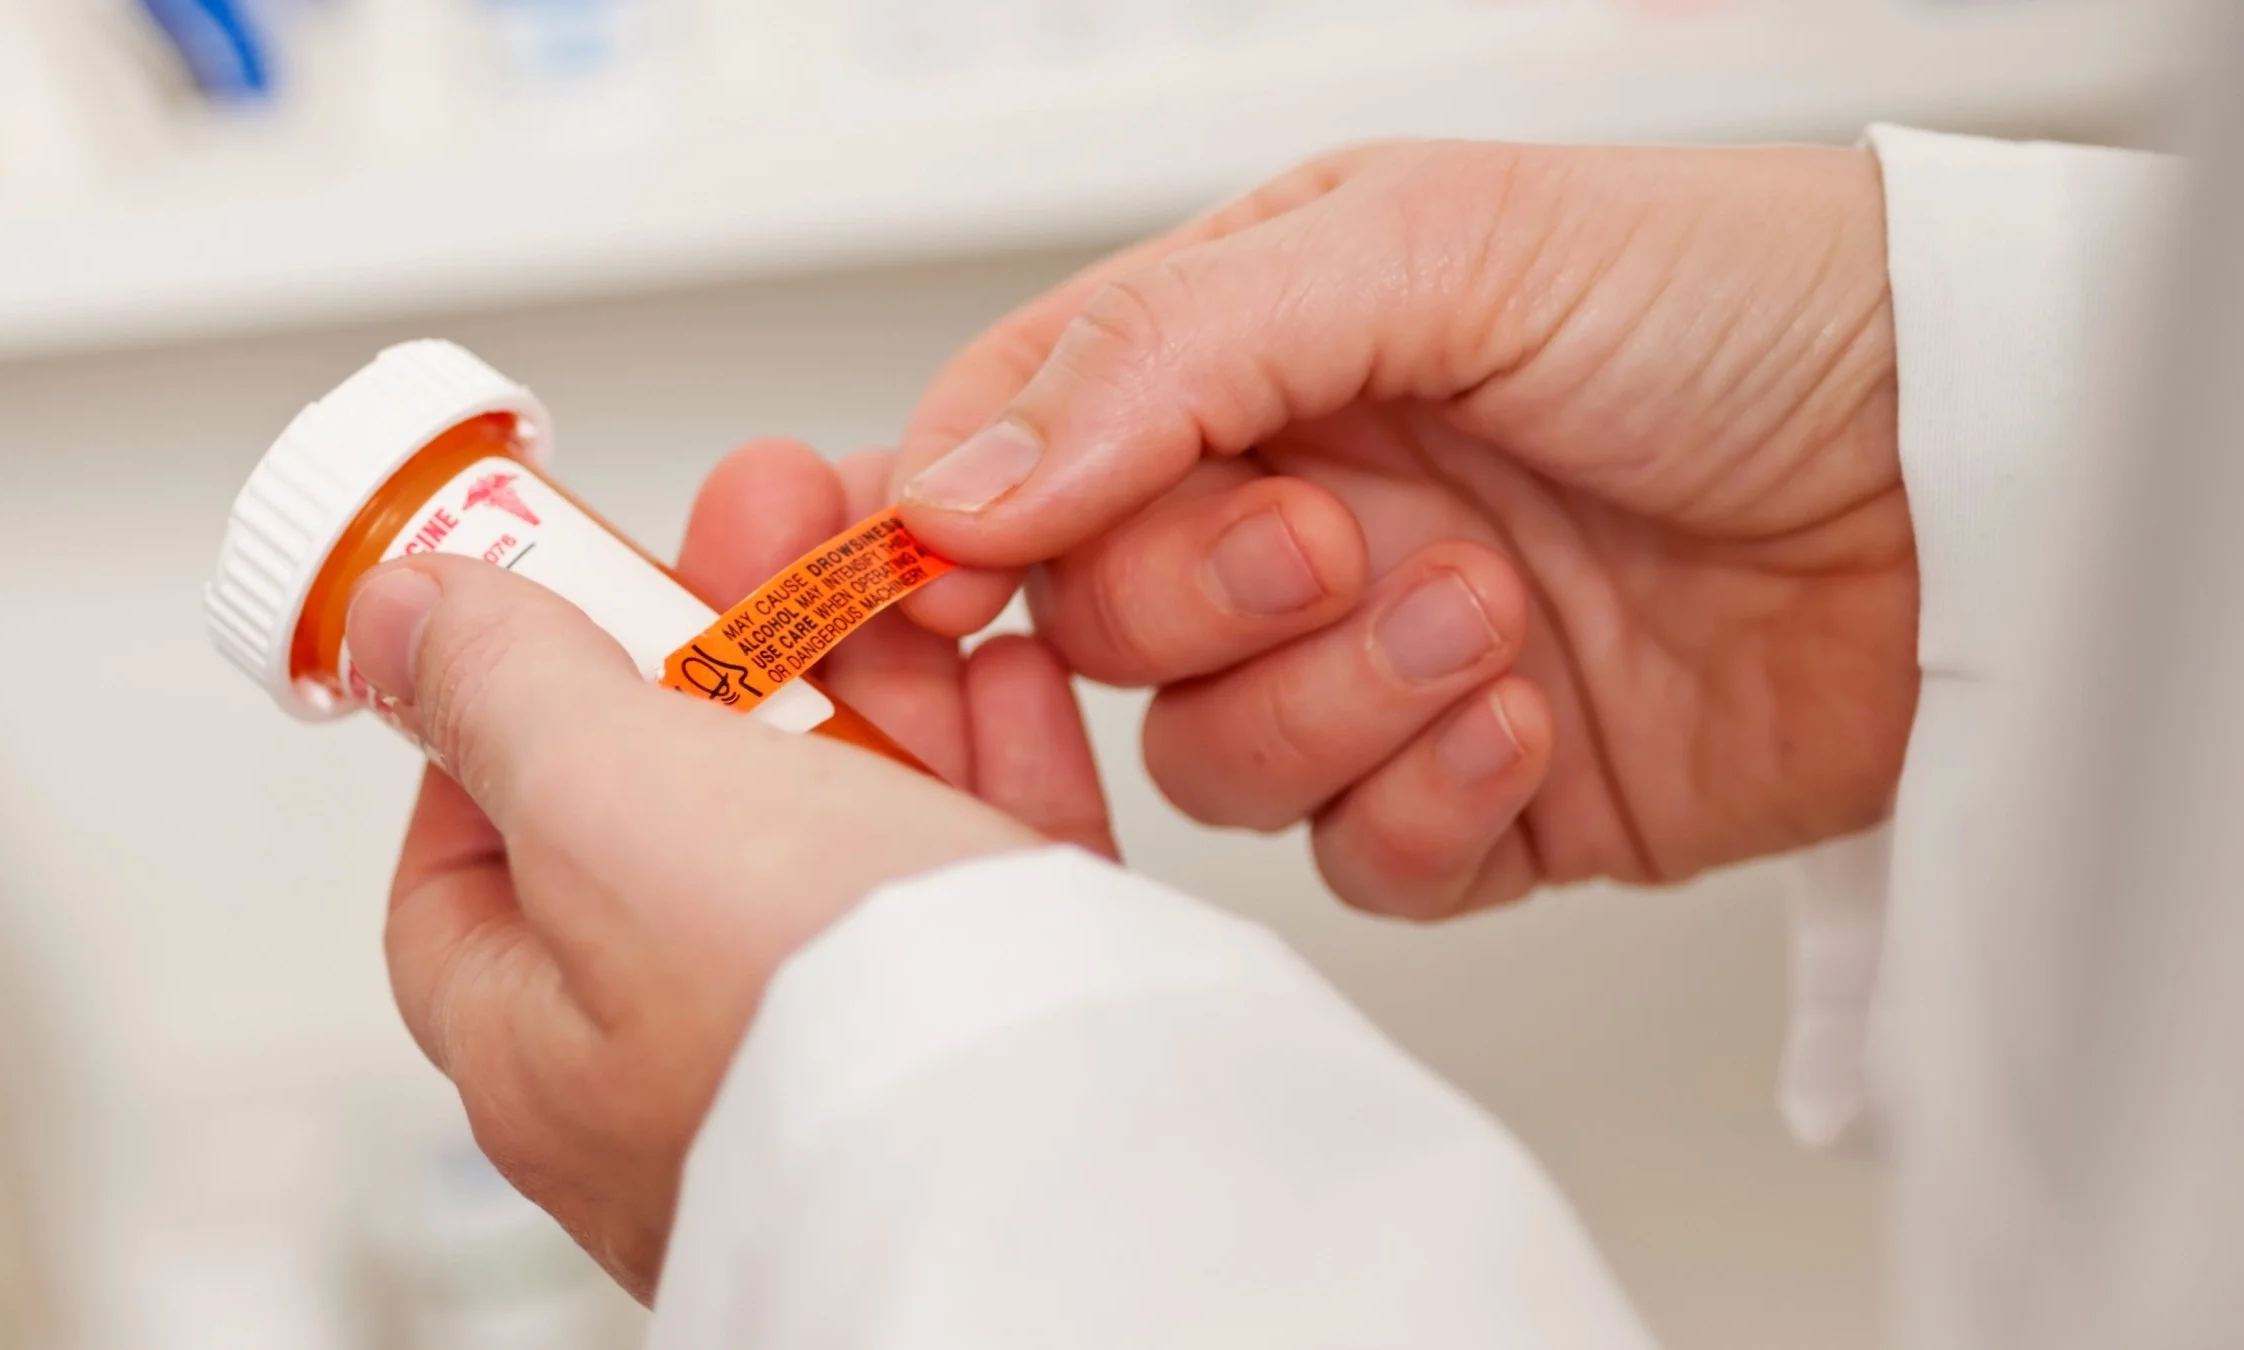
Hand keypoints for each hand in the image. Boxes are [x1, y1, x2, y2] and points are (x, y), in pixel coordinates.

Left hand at [351, 439, 1110, 1298]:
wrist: (1070, 1149)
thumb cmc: (818, 1029)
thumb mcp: (607, 806)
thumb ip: (504, 691)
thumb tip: (401, 618)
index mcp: (547, 1045)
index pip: (467, 865)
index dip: (501, 710)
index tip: (565, 594)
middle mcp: (690, 1057)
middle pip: (678, 804)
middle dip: (729, 633)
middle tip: (779, 504)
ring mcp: (857, 1041)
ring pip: (847, 817)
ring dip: (877, 667)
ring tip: (912, 555)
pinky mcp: (1008, 1022)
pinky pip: (989, 862)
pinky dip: (998, 746)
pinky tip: (1011, 661)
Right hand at [887, 140, 1916, 916]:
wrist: (1973, 474)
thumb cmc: (1736, 301)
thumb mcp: (1432, 244)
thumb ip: (1163, 353)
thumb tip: (952, 483)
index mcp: (1252, 356)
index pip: (1009, 450)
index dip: (942, 525)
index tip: (931, 577)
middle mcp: (1296, 511)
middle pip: (1094, 628)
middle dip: (1203, 601)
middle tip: (1336, 537)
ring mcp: (1376, 667)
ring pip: (1211, 764)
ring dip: (1338, 704)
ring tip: (1487, 613)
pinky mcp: (1474, 799)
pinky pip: (1357, 864)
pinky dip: (1431, 806)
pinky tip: (1534, 717)